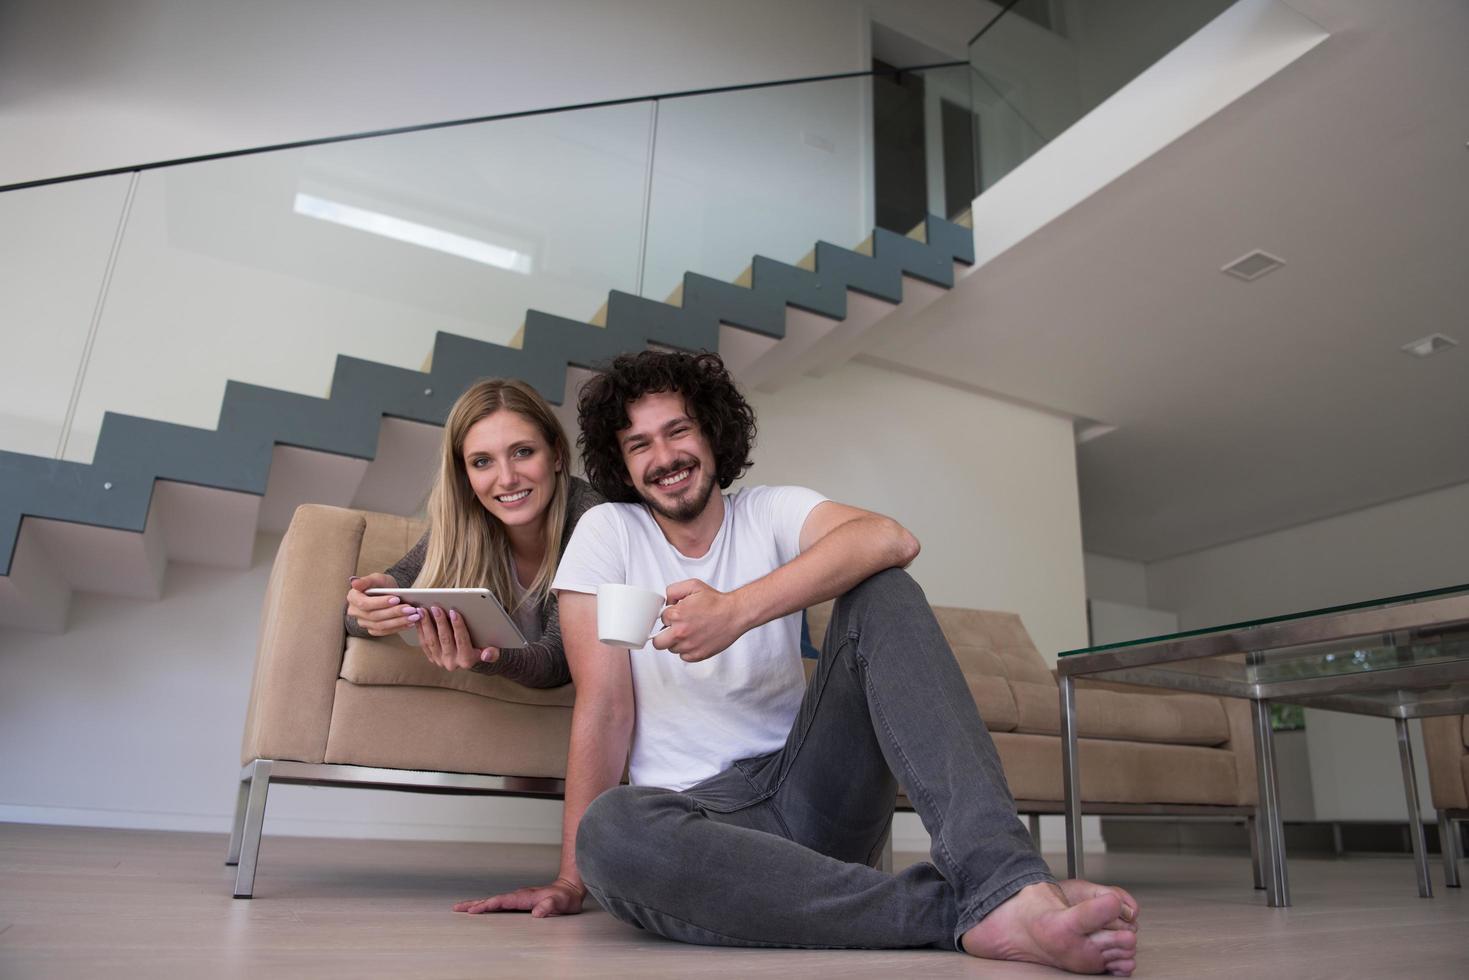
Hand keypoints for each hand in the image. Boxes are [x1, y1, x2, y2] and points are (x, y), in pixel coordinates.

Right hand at [346, 573, 417, 636]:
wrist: (389, 594)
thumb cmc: (382, 585)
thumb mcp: (377, 578)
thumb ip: (367, 580)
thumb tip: (354, 582)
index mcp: (353, 597)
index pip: (364, 603)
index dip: (380, 603)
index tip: (396, 599)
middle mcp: (355, 612)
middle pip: (374, 616)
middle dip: (394, 612)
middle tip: (411, 609)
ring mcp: (363, 622)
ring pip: (380, 625)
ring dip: (398, 621)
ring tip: (413, 616)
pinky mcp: (372, 629)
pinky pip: (384, 632)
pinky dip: (398, 628)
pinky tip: (410, 623)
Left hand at [416, 604, 499, 670]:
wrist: (472, 659)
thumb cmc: (482, 649)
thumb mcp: (492, 651)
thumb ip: (492, 653)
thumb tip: (487, 654)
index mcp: (467, 660)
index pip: (462, 640)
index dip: (458, 626)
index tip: (454, 612)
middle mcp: (452, 663)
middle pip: (445, 639)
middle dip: (440, 622)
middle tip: (436, 607)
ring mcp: (440, 661)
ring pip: (431, 641)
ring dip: (426, 624)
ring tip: (423, 610)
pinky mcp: (431, 657)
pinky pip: (423, 642)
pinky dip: (420, 629)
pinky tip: (419, 618)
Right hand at [453, 877, 585, 917]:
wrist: (570, 888)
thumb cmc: (565, 898)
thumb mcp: (560, 903)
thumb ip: (549, 906)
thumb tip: (537, 913)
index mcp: (524, 897)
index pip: (501, 902)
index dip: (487, 906)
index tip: (473, 910)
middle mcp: (519, 896)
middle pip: (493, 900)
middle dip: (475, 904)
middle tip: (457, 908)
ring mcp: (518, 897)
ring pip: (495, 901)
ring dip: (478, 904)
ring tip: (463, 908)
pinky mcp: (520, 900)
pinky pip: (500, 903)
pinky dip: (488, 905)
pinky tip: (483, 909)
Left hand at [652, 579, 748, 662]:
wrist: (735, 614)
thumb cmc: (717, 602)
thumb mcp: (693, 585)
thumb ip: (673, 590)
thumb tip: (667, 602)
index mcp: (677, 615)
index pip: (662, 619)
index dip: (669, 616)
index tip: (677, 616)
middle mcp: (681, 632)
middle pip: (658, 642)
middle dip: (663, 635)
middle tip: (673, 630)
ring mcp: (689, 646)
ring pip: (672, 649)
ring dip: (677, 642)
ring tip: (689, 632)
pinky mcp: (697, 655)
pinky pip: (684, 656)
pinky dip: (687, 650)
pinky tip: (695, 640)